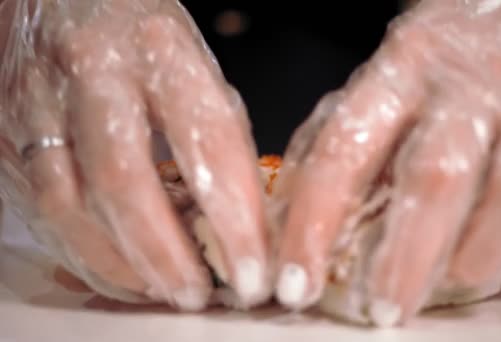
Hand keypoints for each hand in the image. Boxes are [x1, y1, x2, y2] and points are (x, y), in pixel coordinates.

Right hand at [0, 0, 268, 309]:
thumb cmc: (136, 27)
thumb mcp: (192, 56)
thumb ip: (215, 126)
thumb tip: (238, 208)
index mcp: (158, 47)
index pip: (206, 141)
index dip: (233, 217)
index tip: (252, 270)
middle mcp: (93, 71)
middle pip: (124, 180)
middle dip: (165, 254)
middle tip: (197, 295)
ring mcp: (39, 100)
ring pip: (70, 203)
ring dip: (120, 263)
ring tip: (161, 291)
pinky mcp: (8, 129)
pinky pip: (41, 207)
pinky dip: (83, 251)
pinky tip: (118, 271)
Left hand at [272, 0, 500, 325]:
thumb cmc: (451, 54)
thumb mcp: (385, 73)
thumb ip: (339, 134)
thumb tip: (292, 209)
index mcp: (401, 69)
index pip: (346, 149)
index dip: (314, 223)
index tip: (294, 280)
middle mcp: (465, 91)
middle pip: (433, 179)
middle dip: (402, 259)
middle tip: (379, 311)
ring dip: (470, 260)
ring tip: (438, 294)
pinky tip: (482, 263)